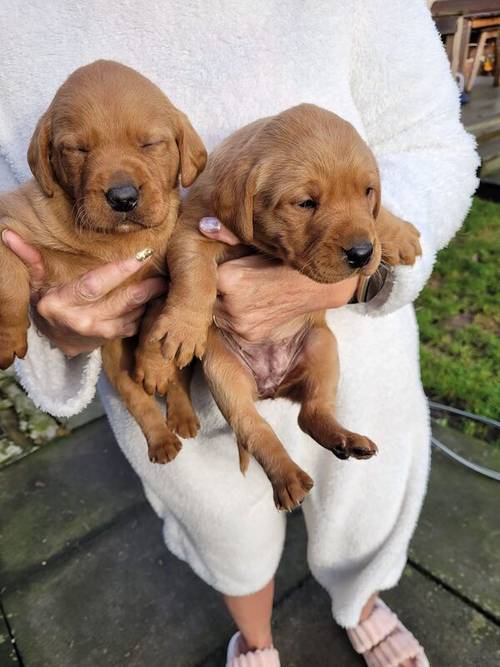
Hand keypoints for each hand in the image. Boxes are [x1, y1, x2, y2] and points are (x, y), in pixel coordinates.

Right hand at [1, 230, 167, 356]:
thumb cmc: (48, 300)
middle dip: (144, 290)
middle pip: (118, 304)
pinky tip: (159, 303)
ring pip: (129, 318)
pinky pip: (132, 328)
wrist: (54, 336)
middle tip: (164, 276)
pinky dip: (147, 316)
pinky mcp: (108, 340)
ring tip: (166, 287)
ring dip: (149, 303)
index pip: (93, 286)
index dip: (118, 271)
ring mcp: (96, 335)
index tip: (140, 257)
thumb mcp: (37, 281)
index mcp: (59, 304)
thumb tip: (8, 234)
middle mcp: (79, 322)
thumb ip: (31, 259)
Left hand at [198, 218, 357, 341]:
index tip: (232, 266)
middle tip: (243, 279)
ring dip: (226, 303)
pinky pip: (232, 325)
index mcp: (228, 278)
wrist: (315, 286)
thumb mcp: (258, 243)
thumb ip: (228, 234)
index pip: (208, 275)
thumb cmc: (286, 260)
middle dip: (220, 289)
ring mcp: (240, 324)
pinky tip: (255, 304)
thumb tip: (203, 225)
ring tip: (249, 291)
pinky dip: (238, 316)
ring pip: (218, 312)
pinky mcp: (249, 335)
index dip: (220, 269)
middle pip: (211, 295)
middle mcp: (231, 305)